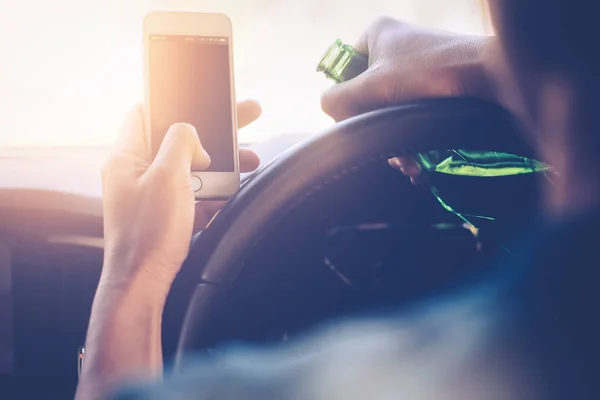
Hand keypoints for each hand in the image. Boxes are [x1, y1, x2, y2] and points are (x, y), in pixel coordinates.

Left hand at [100, 100, 261, 289]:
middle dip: (213, 132)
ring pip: (190, 168)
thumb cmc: (148, 232)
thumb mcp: (167, 176)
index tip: (199, 92)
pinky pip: (193, 193)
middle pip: (177, 139)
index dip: (170, 99)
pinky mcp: (165, 214)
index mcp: (126, 156)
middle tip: (245, 117)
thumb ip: (181, 143)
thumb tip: (192, 134)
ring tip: (251, 162)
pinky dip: (213, 191)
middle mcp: (136, 172)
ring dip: (220, 165)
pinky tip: (235, 192)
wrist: (144, 284)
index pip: (143, 112)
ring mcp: (151, 194)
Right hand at [320, 17, 493, 183]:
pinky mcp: (433, 86)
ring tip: (409, 165)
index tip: (358, 126)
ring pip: (388, 114)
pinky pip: (409, 116)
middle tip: (389, 155)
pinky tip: (418, 164)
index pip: (342, 74)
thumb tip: (326, 108)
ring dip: (395, 144)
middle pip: (365, 100)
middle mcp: (393, 47)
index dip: (346, 105)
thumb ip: (338, 98)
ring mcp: (414, 67)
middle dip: (376, 132)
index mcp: (375, 35)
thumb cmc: (429, 73)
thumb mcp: (373, 86)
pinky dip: (410, 140)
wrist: (490, 78)